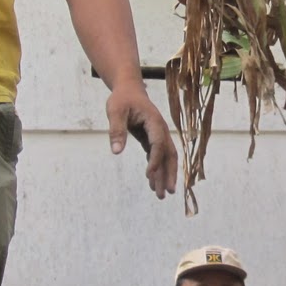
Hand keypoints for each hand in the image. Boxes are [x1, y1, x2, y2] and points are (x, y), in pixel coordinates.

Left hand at [107, 85, 178, 199]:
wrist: (129, 89)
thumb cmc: (122, 99)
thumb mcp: (115, 111)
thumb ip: (116, 130)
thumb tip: (116, 152)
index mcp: (154, 121)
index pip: (158, 143)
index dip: (155, 159)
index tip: (149, 175)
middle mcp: (160, 130)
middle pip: (170, 154)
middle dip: (169, 174)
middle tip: (167, 193)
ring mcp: (158, 135)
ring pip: (166, 158)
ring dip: (164, 176)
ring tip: (160, 195)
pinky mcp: (152, 139)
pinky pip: (157, 157)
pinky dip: (156, 170)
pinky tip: (152, 183)